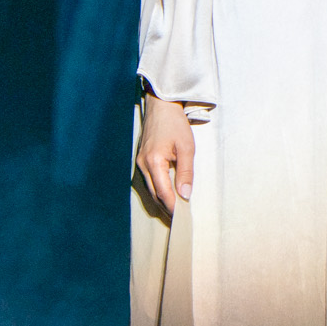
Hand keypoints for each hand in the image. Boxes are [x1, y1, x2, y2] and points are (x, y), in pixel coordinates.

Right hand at [136, 93, 195, 215]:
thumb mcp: (186, 147)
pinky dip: (158, 190)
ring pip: (150, 189)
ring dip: (161, 200)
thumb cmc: (175, 124)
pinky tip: (167, 193)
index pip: (163, 192)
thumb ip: (186, 172)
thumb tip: (185, 195)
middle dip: (166, 207)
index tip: (182, 217)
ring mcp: (139, 162)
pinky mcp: (141, 160)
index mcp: (154, 161)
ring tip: (175, 209)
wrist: (161, 107)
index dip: (172, 206)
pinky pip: (148, 181)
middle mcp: (143, 164)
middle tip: (180, 218)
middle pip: (154, 194)